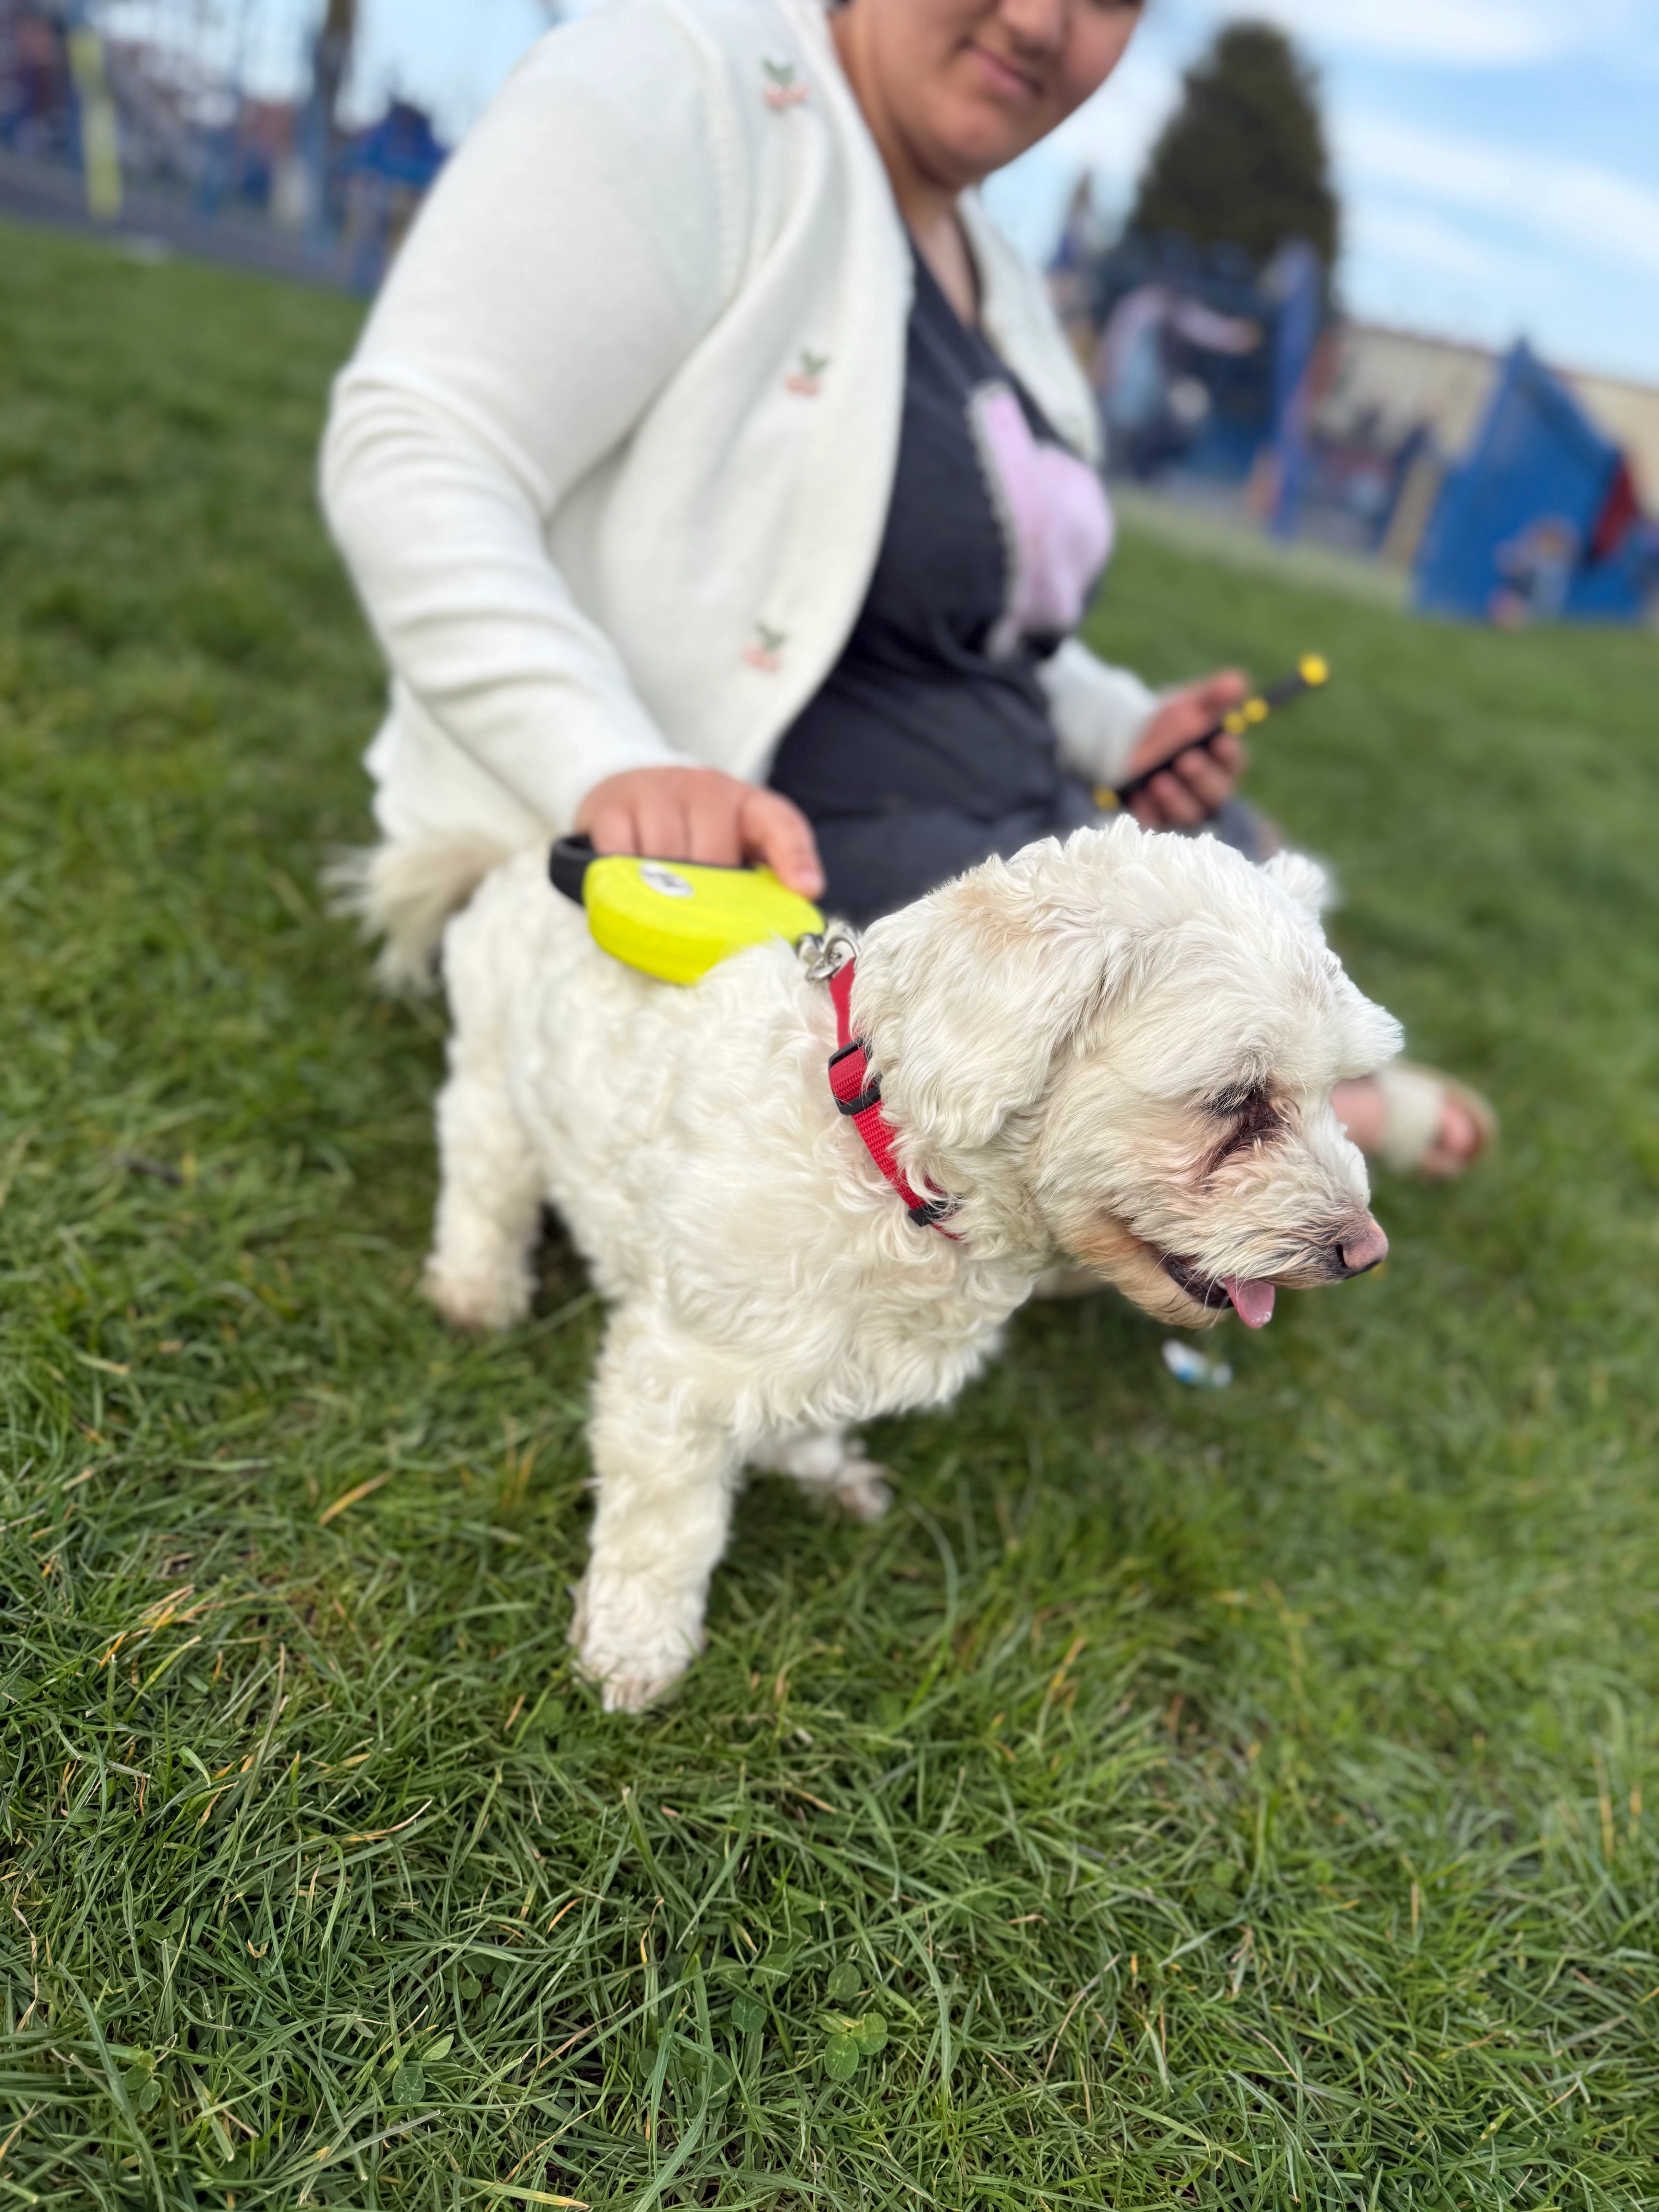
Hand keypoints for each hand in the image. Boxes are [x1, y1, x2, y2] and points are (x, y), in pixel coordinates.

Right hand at [574, 767, 823, 897]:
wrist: (632, 783)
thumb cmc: (694, 828)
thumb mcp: (737, 841)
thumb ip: (761, 876)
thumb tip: (785, 918)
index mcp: (748, 803)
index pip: (781, 825)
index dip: (795, 858)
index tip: (806, 890)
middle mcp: (705, 789)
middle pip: (712, 857)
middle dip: (707, 900)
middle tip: (702, 934)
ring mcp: (656, 792)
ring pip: (664, 858)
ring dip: (662, 896)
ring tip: (662, 922)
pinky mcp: (612, 805)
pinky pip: (619, 855)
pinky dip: (622, 882)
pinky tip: (626, 897)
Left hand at [1122, 670, 1249, 828]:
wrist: (1135, 739)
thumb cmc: (1174, 722)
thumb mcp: (1192, 704)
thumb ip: (1214, 695)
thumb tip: (1236, 682)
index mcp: (1225, 763)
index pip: (1234, 762)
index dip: (1229, 754)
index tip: (1220, 740)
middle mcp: (1209, 792)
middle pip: (1215, 795)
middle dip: (1202, 778)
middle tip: (1187, 760)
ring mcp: (1184, 810)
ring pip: (1188, 815)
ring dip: (1175, 799)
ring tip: (1159, 779)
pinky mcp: (1158, 821)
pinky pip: (1155, 825)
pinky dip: (1147, 813)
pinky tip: (1137, 797)